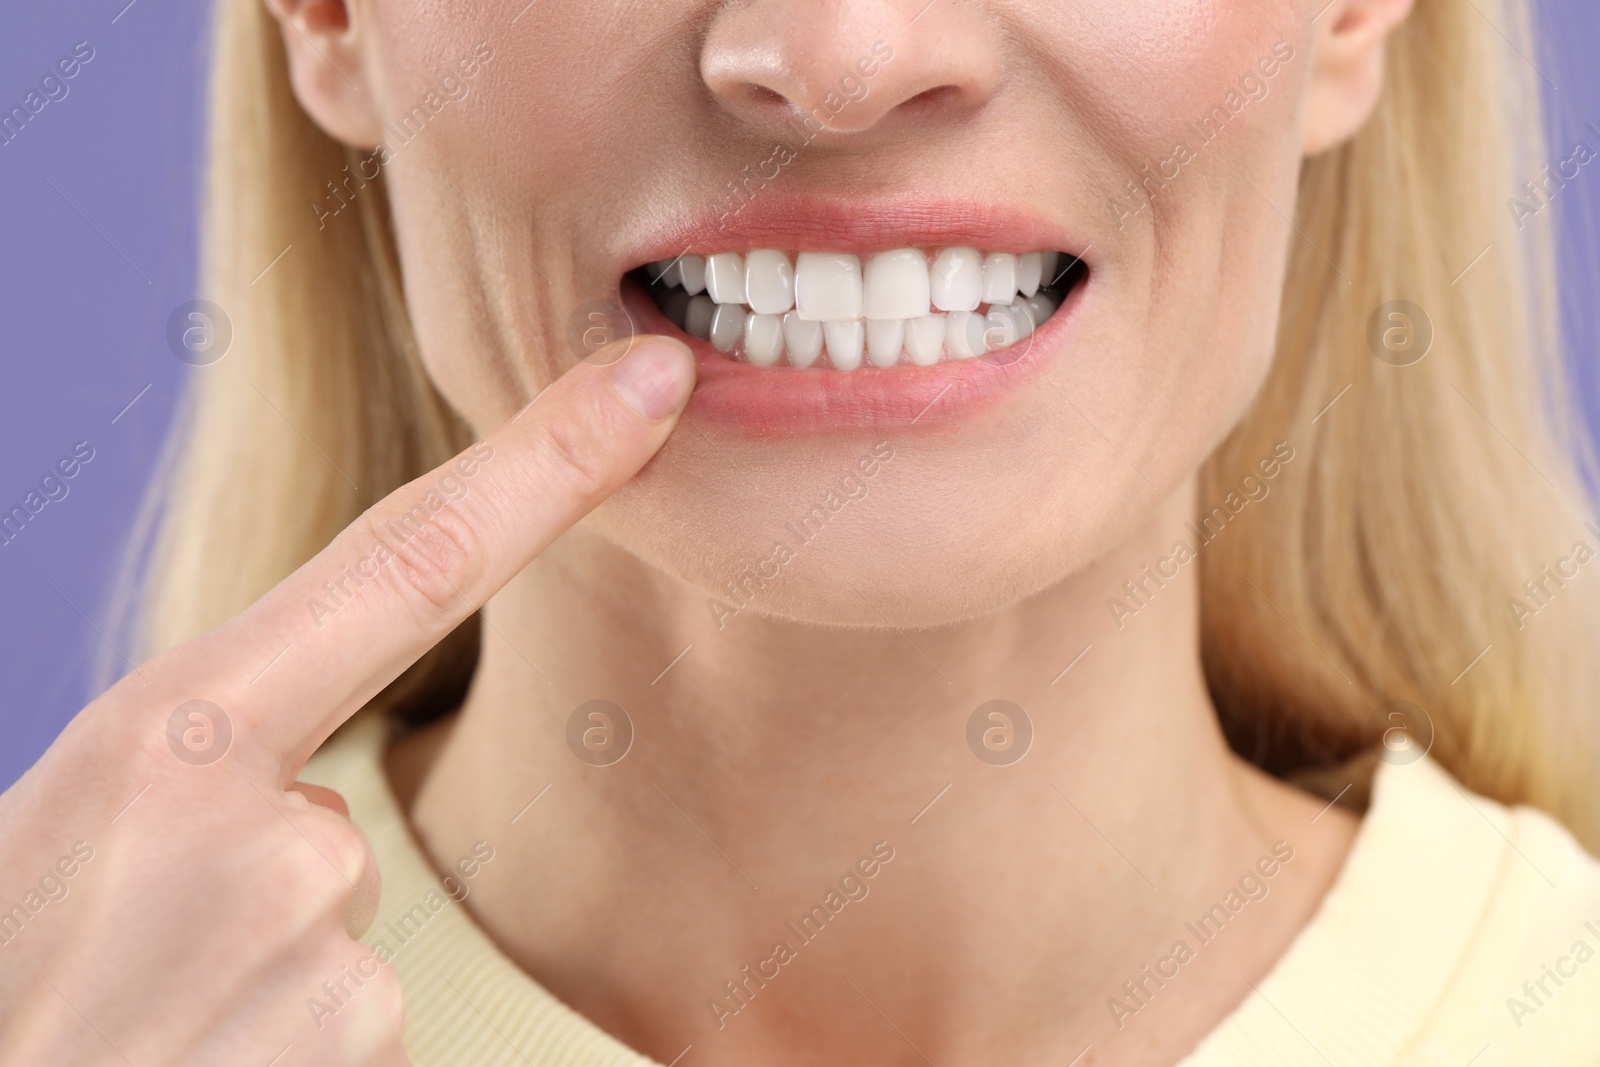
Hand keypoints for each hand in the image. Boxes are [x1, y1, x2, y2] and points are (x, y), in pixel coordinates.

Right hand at [0, 337, 694, 1065]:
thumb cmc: (7, 984)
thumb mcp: (70, 825)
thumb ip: (199, 764)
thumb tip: (307, 797)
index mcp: (170, 734)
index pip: (408, 560)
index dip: (547, 462)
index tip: (652, 381)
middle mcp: (265, 829)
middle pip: (347, 810)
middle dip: (267, 876)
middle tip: (135, 963)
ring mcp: (317, 948)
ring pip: (345, 922)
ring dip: (267, 972)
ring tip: (146, 1030)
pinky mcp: (359, 1044)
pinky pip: (359, 1023)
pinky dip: (287, 1051)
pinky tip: (197, 1066)